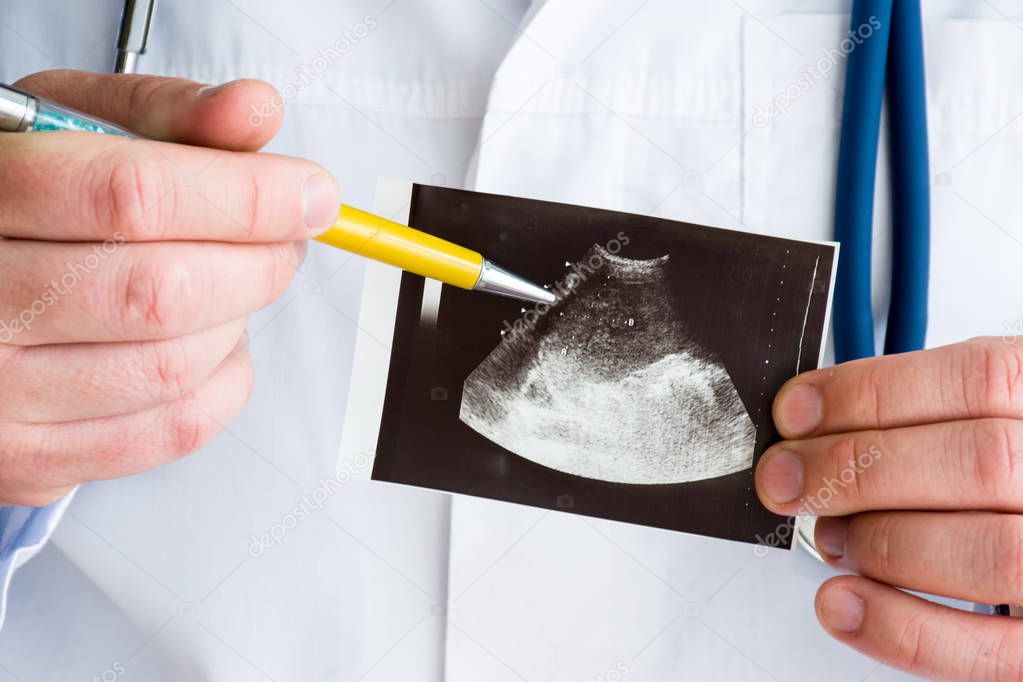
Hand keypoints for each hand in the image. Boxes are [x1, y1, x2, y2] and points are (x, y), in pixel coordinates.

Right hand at [0, 71, 339, 505]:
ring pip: (175, 366)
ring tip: (240, 279)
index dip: (245, 196)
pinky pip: (173, 430)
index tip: (312, 193)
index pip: (132, 199)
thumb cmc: (9, 197)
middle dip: (259, 260)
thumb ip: (160, 113)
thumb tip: (255, 111)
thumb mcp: (62, 125)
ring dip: (242, 317)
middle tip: (286, 237)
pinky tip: (216, 339)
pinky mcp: (30, 459)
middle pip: (162, 292)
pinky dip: (225, 380)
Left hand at [755, 337, 1022, 679]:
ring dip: (882, 543)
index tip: (796, 412)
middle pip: (977, 461)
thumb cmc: (1013, 472)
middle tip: (786, 479)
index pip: (979, 379)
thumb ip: (926, 419)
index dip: (871, 393)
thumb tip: (813, 432)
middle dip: (856, 468)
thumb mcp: (994, 417)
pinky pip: (986, 650)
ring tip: (832, 536)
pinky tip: (842, 603)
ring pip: (988, 551)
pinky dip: (899, 627)